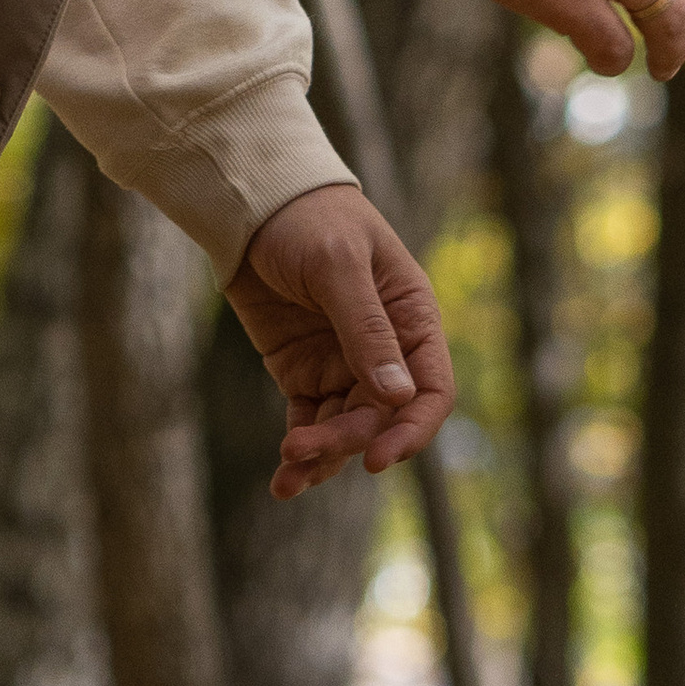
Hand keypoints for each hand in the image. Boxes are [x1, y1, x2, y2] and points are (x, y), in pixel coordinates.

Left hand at [223, 183, 454, 500]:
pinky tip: (283, 481)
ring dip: (321, 456)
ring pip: (345, 429)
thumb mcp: (340, 267)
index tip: (377, 459)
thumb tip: (397, 397)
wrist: (253, 204)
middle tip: (302, 449)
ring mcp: (343, 365)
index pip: (431, 391)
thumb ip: (366, 330)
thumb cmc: (310, 221)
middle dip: (346, 440)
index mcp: (413, 321)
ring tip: (286, 474)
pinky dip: (300, 453)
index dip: (412, 430)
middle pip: (381, 417)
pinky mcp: (303, 374)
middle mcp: (386, 351)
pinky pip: (309, 423)